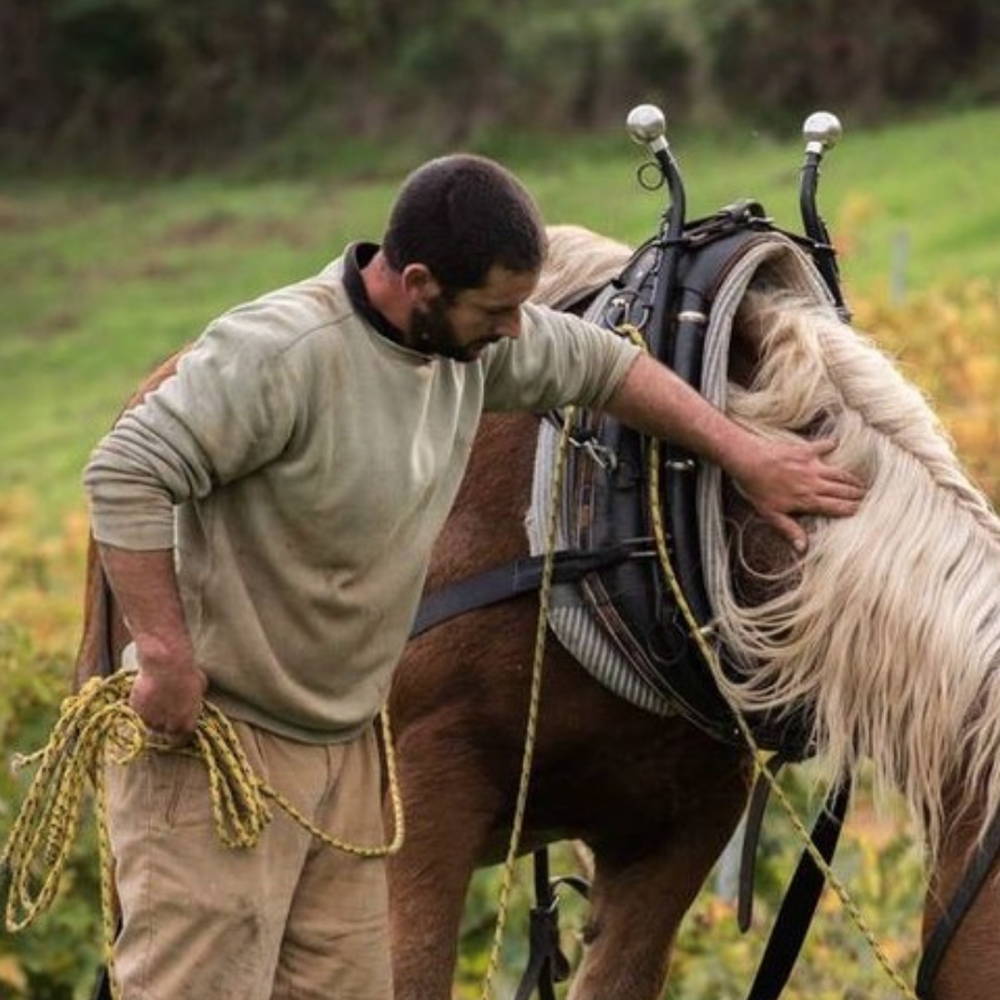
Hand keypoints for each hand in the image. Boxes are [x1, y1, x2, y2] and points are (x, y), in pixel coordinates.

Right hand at [129, 648, 206, 744]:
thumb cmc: (187, 674)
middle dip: (166, 726)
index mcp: (186, 724)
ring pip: (150, 723)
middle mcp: (168, 727)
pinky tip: (147, 692)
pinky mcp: (136, 710)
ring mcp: (149, 720)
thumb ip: (194, 700)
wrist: (165, 665)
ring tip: (157, 700)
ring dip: (153, 716)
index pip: (183, 738)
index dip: (181, 731)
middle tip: (166, 712)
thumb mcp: (199, 688)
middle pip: (165, 734)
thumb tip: (193, 699)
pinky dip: (142, 705)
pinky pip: (139, 711)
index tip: (179, 724)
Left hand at [727, 436, 865, 551]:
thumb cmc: (757, 489)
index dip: (851, 509)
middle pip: (842, 490)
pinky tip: (835, 443)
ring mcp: (811, 465)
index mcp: (807, 500)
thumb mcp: (771, 515)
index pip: (837, 507)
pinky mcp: (804, 450)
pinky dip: (829, 445)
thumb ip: (789, 530)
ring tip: (861, 481)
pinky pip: (822, 446)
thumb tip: (803, 548)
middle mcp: (814, 483)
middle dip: (857, 494)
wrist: (748, 462)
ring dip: (851, 477)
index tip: (862, 511)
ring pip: (839, 472)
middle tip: (867, 497)